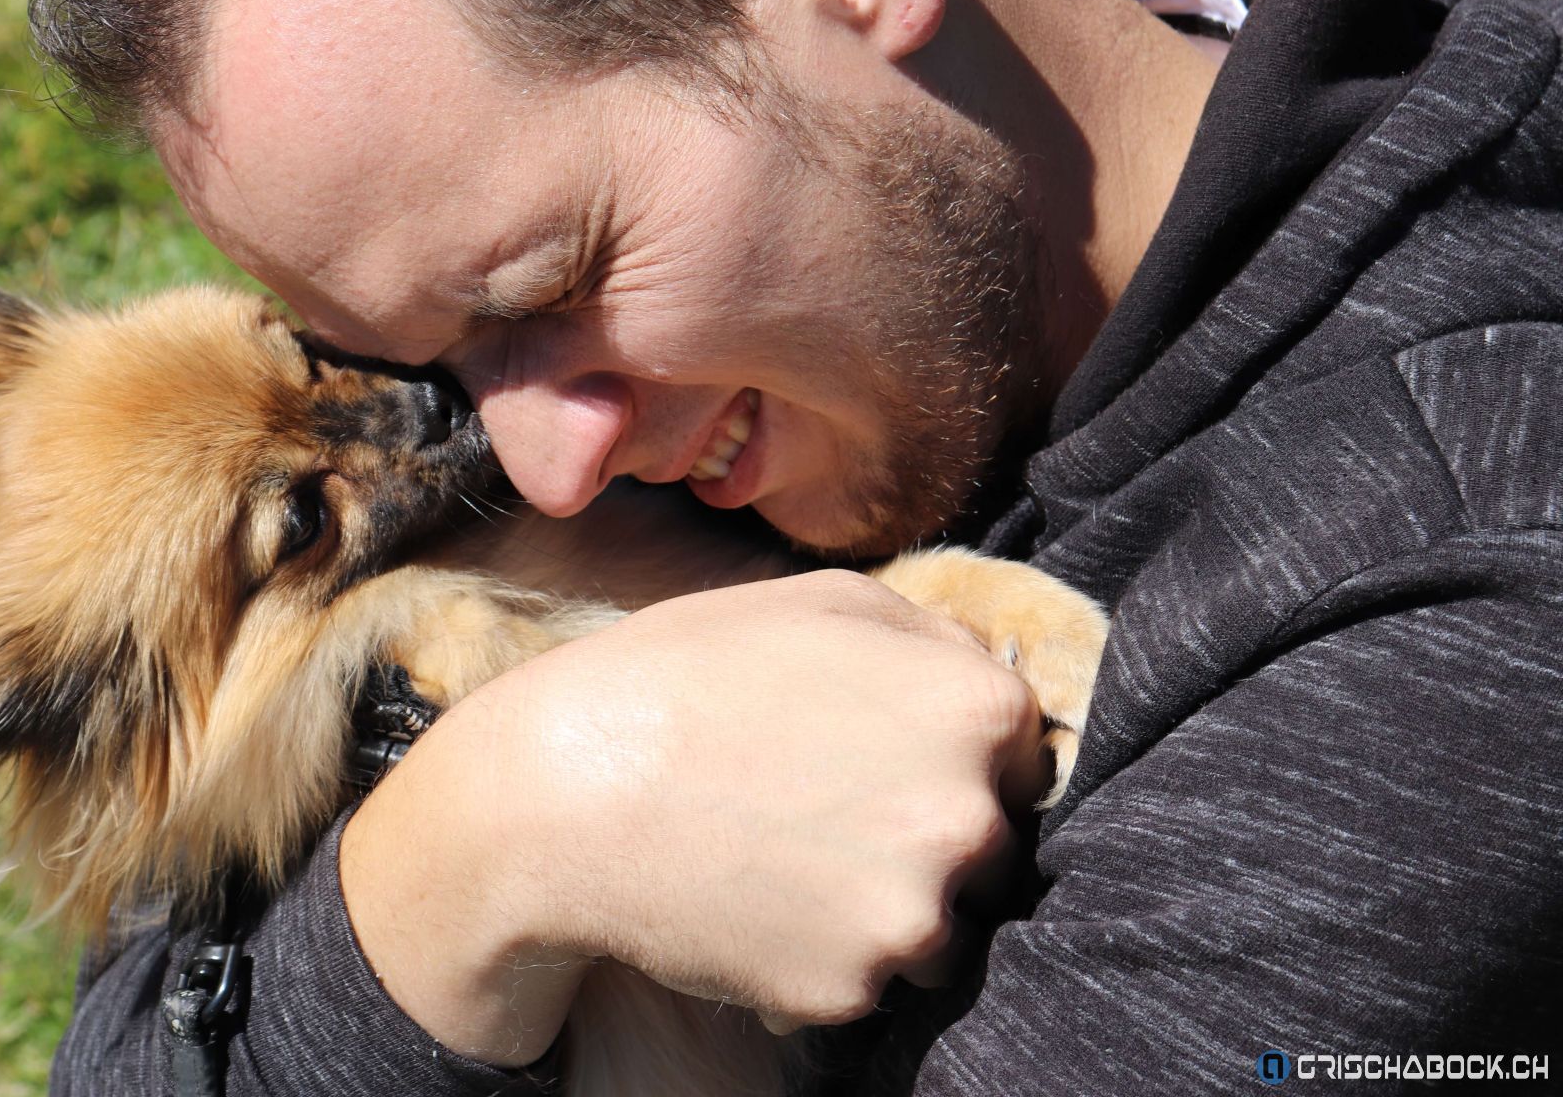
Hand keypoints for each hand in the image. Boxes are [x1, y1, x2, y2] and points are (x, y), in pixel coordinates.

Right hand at [340, 570, 1047, 1063]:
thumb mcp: (820, 602)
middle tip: (821, 810)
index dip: (952, 757)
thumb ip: (932, 637)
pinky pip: (860, 981)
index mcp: (976, 709)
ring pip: (935, 927)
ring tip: (778, 858)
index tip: (884, 759)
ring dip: (878, 907)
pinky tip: (747, 905)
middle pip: (989, 849)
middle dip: (922, 837)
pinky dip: (816, 957)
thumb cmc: (684, 676)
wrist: (564, 790)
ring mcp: (911, 912)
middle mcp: (967, 817)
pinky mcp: (851, 988)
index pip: (1024, 755)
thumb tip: (993, 683)